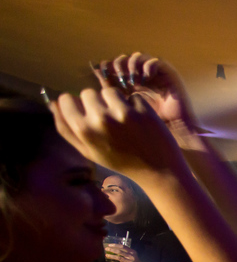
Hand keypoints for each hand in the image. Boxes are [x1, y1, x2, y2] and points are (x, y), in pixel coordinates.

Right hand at [51, 88, 182, 176]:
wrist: (159, 170)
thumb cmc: (121, 162)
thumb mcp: (89, 151)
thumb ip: (66, 129)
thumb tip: (52, 103)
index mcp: (84, 130)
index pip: (66, 99)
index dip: (75, 105)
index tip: (85, 113)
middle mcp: (101, 118)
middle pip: (88, 92)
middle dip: (96, 103)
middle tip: (108, 119)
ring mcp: (123, 112)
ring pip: (109, 91)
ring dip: (115, 101)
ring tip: (124, 119)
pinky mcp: (143, 109)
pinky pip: (132, 96)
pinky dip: (135, 105)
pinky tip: (140, 121)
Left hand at [93, 53, 198, 132]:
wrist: (173, 134)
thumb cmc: (148, 127)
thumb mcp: (122, 108)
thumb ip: (108, 94)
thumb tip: (92, 76)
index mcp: (128, 85)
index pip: (112, 67)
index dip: (106, 67)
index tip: (102, 74)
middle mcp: (140, 78)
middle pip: (123, 59)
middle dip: (118, 65)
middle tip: (117, 77)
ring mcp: (154, 76)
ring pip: (138, 57)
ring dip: (131, 65)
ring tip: (131, 79)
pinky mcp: (168, 75)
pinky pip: (155, 62)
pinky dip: (147, 67)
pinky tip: (144, 80)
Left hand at [104, 243, 140, 261]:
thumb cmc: (134, 259)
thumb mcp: (132, 254)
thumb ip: (126, 251)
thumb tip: (115, 248)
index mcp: (132, 251)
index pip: (123, 246)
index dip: (115, 245)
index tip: (109, 245)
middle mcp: (131, 256)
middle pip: (120, 252)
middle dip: (112, 250)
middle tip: (106, 249)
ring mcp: (129, 261)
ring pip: (119, 258)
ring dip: (112, 256)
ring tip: (106, 255)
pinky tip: (112, 261)